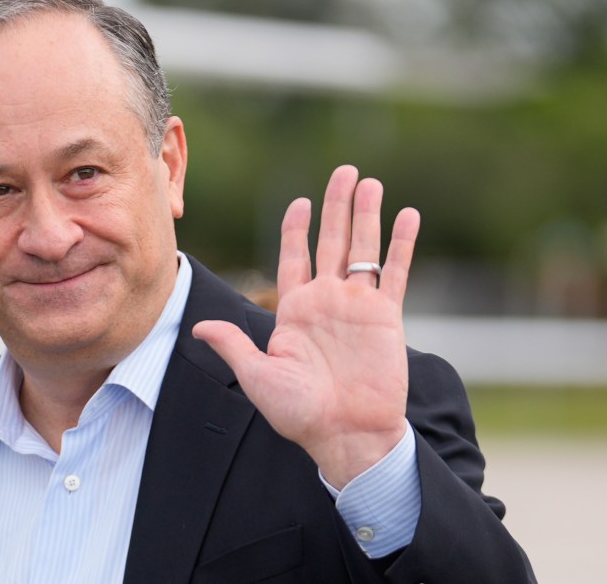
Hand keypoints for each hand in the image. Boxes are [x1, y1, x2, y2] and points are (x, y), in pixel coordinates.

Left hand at [193, 165, 419, 487]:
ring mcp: (358, 306)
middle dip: (337, 206)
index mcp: (296, 310)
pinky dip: (401, 244)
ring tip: (370, 182)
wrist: (346, 436)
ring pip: (364, 249)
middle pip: (333, 241)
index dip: (297, 228)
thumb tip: (198, 328)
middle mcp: (327, 301)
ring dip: (367, 215)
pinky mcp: (386, 317)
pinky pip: (395, 273)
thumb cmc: (300, 413)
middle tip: (345, 171)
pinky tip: (408, 215)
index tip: (300, 201)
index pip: (295, 257)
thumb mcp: (259, 376)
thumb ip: (234, 346)